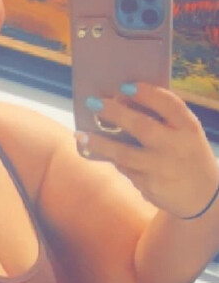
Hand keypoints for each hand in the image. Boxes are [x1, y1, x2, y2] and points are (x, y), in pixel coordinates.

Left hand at [76, 82, 218, 218]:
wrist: (202, 196)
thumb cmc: (186, 153)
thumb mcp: (186, 133)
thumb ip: (164, 118)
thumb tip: (123, 100)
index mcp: (188, 128)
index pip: (169, 105)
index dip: (147, 94)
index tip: (125, 86)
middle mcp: (175, 147)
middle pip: (142, 127)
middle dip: (115, 113)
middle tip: (93, 103)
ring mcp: (160, 169)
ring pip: (124, 154)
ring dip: (100, 143)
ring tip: (80, 134)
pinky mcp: (149, 187)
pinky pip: (125, 168)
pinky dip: (113, 158)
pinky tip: (100, 150)